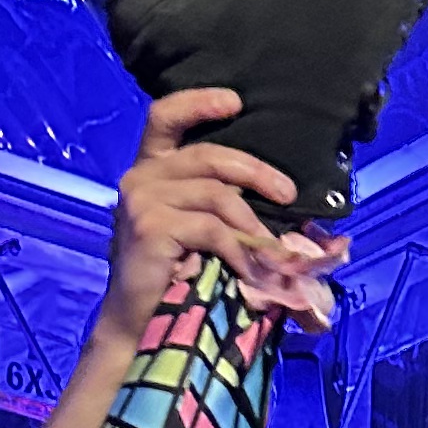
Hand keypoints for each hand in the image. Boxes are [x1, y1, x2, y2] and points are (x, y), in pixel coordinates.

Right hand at [97, 90, 346, 342]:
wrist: (139, 326)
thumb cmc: (175, 280)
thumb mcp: (200, 231)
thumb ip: (225, 206)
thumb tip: (288, 199)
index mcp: (151, 169)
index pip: (165, 116)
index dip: (199, 102)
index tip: (235, 102)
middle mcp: (141, 176)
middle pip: (208, 155)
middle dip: (256, 171)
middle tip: (288, 193)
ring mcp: (142, 199)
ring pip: (216, 195)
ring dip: (253, 225)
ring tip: (274, 253)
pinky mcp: (150, 226)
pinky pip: (211, 228)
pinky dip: (240, 251)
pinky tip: (251, 273)